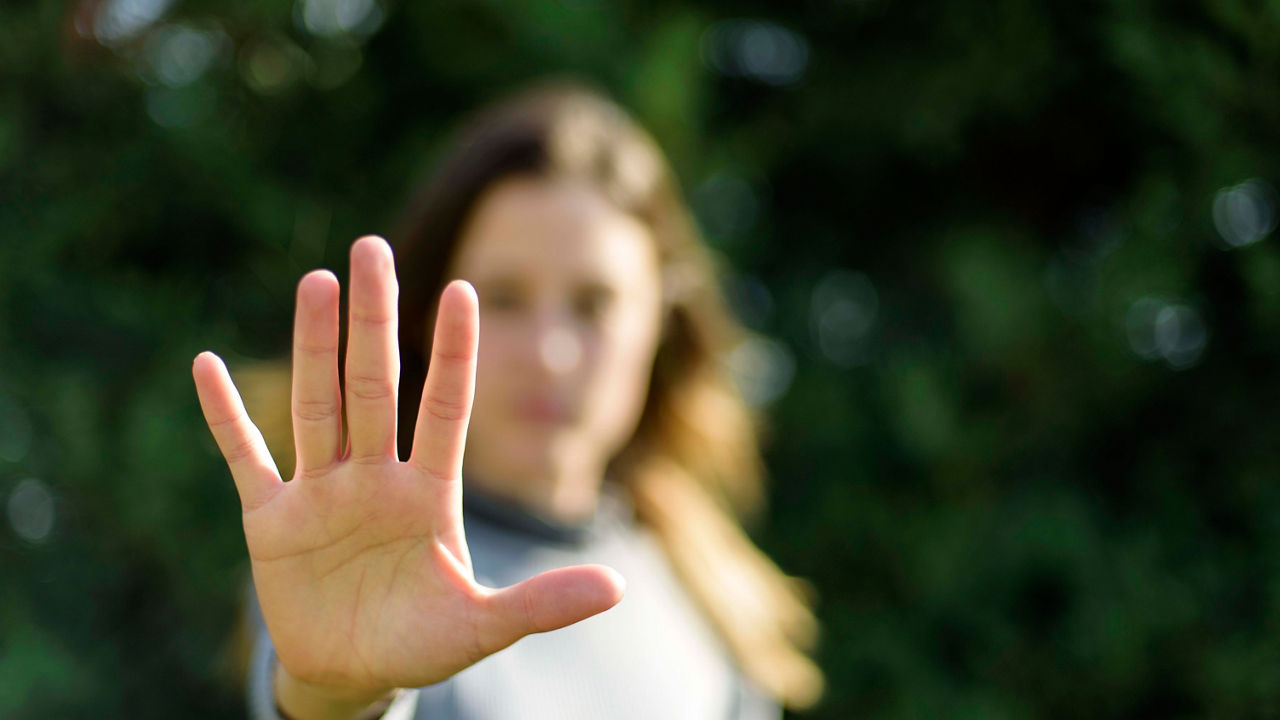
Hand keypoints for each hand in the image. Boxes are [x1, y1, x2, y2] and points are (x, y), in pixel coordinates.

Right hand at [193, 236, 624, 699]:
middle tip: (371, 247)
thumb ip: (542, 603)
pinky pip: (245, 458)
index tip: (464, 289)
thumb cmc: (421, 643)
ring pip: (318, 405)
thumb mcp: (482, 626)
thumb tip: (618, 587)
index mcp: (429, 493)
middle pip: (375, 386)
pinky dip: (226, 418)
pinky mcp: (271, 521)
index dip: (453, 352)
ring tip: (316, 281)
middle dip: (374, 320)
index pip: (445, 407)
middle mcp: (376, 477)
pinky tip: (208, 365)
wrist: (352, 676)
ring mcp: (322, 493)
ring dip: (313, 346)